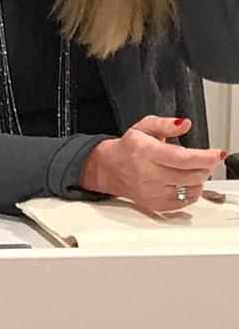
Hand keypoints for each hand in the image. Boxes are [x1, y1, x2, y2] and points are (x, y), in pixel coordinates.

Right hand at [79, 115, 225, 211]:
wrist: (110, 169)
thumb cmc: (129, 148)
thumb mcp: (144, 127)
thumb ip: (165, 124)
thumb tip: (184, 124)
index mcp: (146, 152)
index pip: (182, 158)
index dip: (205, 157)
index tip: (218, 154)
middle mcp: (149, 174)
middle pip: (192, 175)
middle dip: (205, 167)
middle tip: (205, 160)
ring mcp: (153, 192)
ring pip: (192, 189)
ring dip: (199, 179)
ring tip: (191, 170)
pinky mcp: (157, 205)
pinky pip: (186, 201)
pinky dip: (192, 191)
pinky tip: (185, 182)